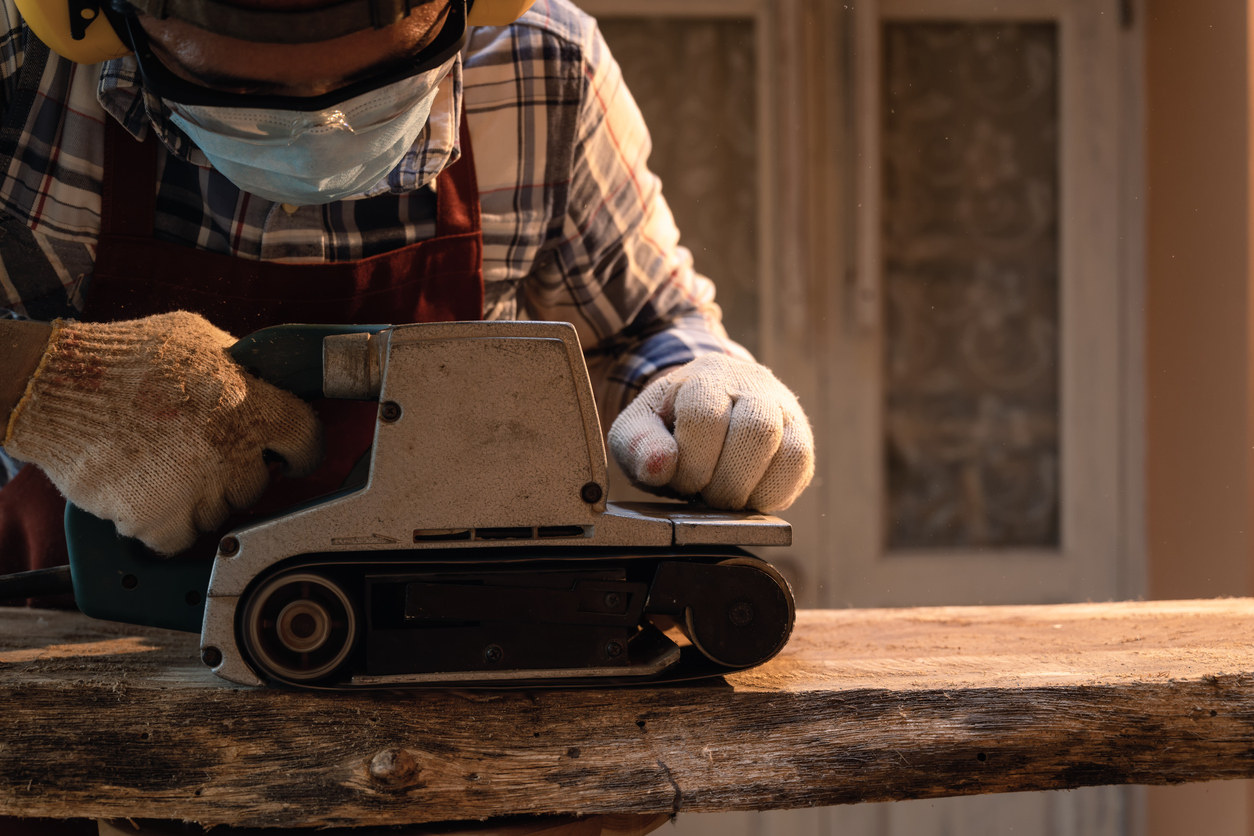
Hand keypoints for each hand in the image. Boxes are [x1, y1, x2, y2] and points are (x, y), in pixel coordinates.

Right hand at [3, 311, 321, 553]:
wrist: (59, 387)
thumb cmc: (127, 358)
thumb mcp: (203, 342)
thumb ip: (244, 370)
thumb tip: (267, 380)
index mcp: (258, 406)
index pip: (307, 441)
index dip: (297, 450)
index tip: (288, 456)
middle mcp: (237, 451)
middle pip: (258, 482)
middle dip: (235, 471)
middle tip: (198, 450)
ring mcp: (202, 490)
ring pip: (219, 512)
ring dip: (197, 497)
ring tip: (161, 462)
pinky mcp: (163, 520)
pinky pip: (180, 537)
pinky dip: (164, 524)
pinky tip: (146, 489)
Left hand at [608, 354, 813, 511]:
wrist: (702, 409)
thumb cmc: (667, 424)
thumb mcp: (637, 429)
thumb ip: (639, 446)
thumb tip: (659, 466)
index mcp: (705, 375)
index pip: (706, 418)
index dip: (692, 462)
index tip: (681, 478)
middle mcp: (753, 384)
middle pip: (757, 432)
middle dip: (726, 481)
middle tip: (705, 493)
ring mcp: (783, 408)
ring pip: (790, 451)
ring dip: (752, 489)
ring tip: (726, 496)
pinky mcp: (801, 435)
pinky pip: (801, 467)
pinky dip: (773, 494)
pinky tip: (747, 496)